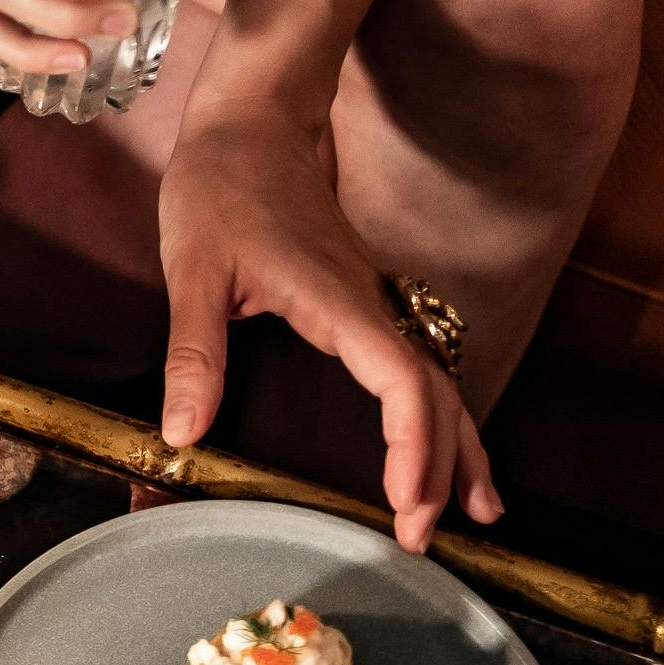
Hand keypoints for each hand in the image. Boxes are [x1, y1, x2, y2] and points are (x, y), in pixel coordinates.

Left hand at [158, 103, 497, 549]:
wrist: (250, 124)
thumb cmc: (218, 188)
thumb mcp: (191, 270)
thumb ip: (194, 352)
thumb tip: (185, 434)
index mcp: (338, 301)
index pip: (403, 382)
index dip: (414, 445)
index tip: (406, 502)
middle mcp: (372, 303)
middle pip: (435, 392)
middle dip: (442, 467)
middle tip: (424, 540)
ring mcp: (375, 300)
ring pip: (437, 379)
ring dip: (458, 445)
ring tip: (478, 512)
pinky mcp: (364, 300)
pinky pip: (416, 365)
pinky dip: (437, 413)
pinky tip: (439, 445)